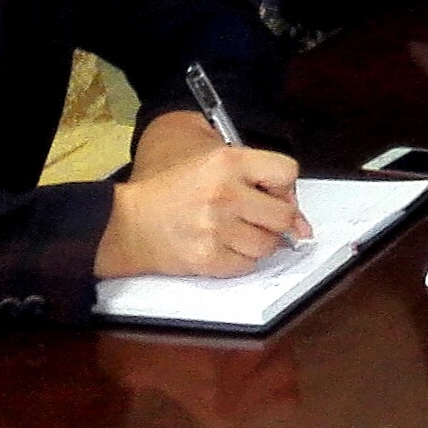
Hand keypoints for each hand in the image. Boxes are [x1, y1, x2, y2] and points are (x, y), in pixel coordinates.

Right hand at [100, 137, 307, 278]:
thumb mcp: (212, 163)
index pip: (287, 172)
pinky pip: (247, 265)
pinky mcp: (207, 258)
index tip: (274, 194)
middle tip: (259, 219)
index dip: (284, 186)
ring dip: (259, 242)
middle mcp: (225, 194)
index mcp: (227, 162)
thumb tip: (299, 219)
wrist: (128, 223)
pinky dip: (241, 260)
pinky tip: (223, 247)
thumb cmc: (172, 191)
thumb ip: (257, 178)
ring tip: (235, 232)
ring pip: (268, 245)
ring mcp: (216, 229)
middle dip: (278, 220)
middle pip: (283, 215)